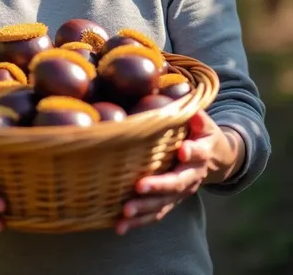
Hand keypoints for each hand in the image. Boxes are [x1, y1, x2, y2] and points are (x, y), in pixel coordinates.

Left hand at [116, 110, 243, 234]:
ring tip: (125, 212)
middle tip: (140, 186)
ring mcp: (182, 192)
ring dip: (145, 209)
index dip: (192, 152)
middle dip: (159, 186)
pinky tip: (120, 227)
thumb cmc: (203, 134)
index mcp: (202, 153)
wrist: (217, 159)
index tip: (183, 150)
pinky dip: (138, 222)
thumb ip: (199, 117)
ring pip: (164, 203)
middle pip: (178, 183)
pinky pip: (156, 214)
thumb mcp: (205, 123)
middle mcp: (193, 176)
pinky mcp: (171, 201)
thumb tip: (191, 110)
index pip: (199, 153)